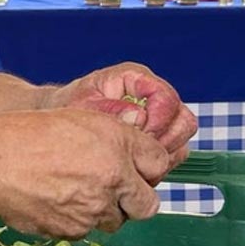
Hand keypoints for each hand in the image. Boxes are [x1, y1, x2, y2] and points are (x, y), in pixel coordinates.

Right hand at [0, 108, 170, 237]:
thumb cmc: (27, 133)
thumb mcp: (78, 118)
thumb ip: (116, 137)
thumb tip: (137, 154)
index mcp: (117, 146)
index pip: (158, 164)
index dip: (148, 167)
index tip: (138, 168)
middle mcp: (113, 180)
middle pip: (147, 204)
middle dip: (135, 199)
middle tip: (115, 188)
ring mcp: (93, 210)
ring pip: (114, 220)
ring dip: (104, 210)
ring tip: (76, 191)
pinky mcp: (72, 231)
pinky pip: (85, 230)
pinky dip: (76, 220)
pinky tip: (55, 200)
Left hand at [44, 62, 197, 171]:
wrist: (61, 115)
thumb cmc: (69, 106)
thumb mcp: (81, 104)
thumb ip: (108, 109)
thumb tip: (138, 117)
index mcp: (135, 78)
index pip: (166, 98)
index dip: (157, 121)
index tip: (138, 138)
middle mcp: (152, 94)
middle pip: (183, 119)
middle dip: (165, 142)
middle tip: (138, 154)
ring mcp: (159, 115)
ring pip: (182, 137)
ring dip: (165, 155)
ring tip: (136, 163)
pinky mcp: (159, 134)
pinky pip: (175, 151)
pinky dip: (162, 162)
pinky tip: (138, 168)